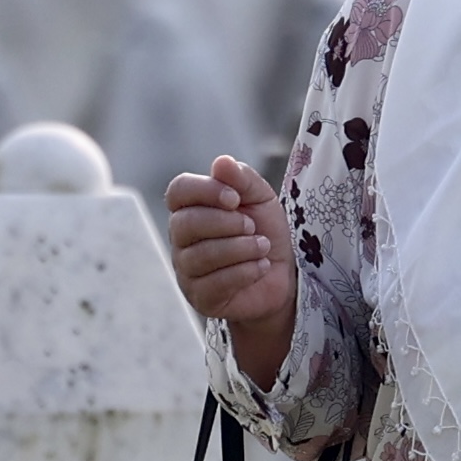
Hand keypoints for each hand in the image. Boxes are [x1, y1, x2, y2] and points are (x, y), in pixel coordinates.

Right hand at [167, 156, 297, 387]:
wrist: (282, 275)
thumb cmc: (264, 231)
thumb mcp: (260, 198)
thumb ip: (242, 178)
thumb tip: (221, 163)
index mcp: (191, 208)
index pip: (178, 191)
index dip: (205, 191)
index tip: (235, 199)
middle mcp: (181, 238)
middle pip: (185, 224)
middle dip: (226, 223)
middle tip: (252, 226)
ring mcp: (186, 270)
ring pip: (201, 255)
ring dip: (241, 248)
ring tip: (262, 247)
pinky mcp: (200, 297)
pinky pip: (215, 282)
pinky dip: (245, 272)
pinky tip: (261, 267)